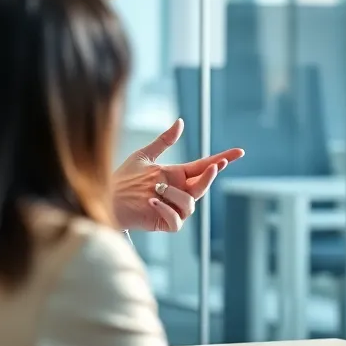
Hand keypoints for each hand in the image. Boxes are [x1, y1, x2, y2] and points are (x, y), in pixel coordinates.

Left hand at [111, 118, 243, 231]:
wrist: (107, 199)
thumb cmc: (123, 178)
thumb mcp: (145, 155)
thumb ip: (165, 140)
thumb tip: (180, 121)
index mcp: (178, 175)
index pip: (204, 166)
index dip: (223, 158)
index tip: (239, 152)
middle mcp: (180, 192)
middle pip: (203, 185)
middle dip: (209, 175)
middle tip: (213, 165)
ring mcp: (174, 209)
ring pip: (190, 203)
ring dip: (175, 194)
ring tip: (156, 189)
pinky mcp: (166, 223)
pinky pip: (177, 220)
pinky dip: (166, 210)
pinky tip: (152, 202)